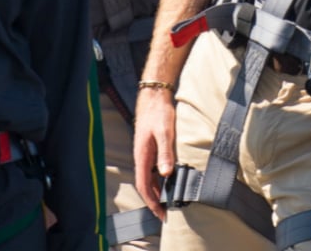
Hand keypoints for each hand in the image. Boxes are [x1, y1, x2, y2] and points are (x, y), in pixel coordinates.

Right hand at [133, 86, 176, 220]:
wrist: (154, 96)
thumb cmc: (158, 113)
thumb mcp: (164, 132)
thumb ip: (165, 153)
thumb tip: (166, 174)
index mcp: (142, 155)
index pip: (143, 185)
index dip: (151, 202)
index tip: (161, 214)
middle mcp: (141, 156)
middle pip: (145, 185)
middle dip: (154, 201)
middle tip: (166, 214)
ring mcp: (145, 153)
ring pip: (148, 178)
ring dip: (157, 191)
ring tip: (168, 202)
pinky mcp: (151, 148)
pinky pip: (152, 170)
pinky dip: (159, 180)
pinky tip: (169, 183)